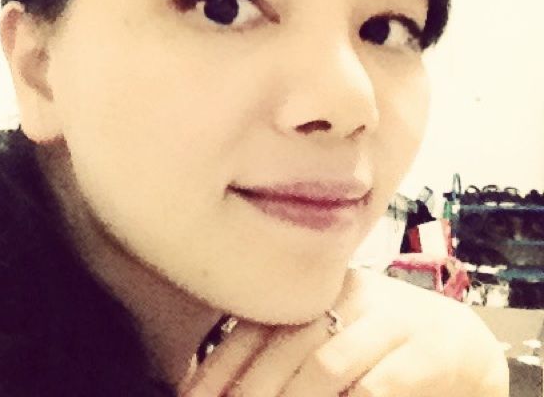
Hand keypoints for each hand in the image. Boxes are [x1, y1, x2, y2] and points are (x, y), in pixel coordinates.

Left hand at [179, 268, 508, 395]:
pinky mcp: (427, 350)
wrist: (459, 340)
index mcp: (316, 290)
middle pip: (286, 345)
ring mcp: (389, 319)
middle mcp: (348, 295)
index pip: (258, 324)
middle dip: (251, 391)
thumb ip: (283, 354)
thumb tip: (218, 384)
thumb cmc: (378, 345)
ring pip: (326, 364)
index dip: (221, 365)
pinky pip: (380, 386)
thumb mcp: (329, 337)